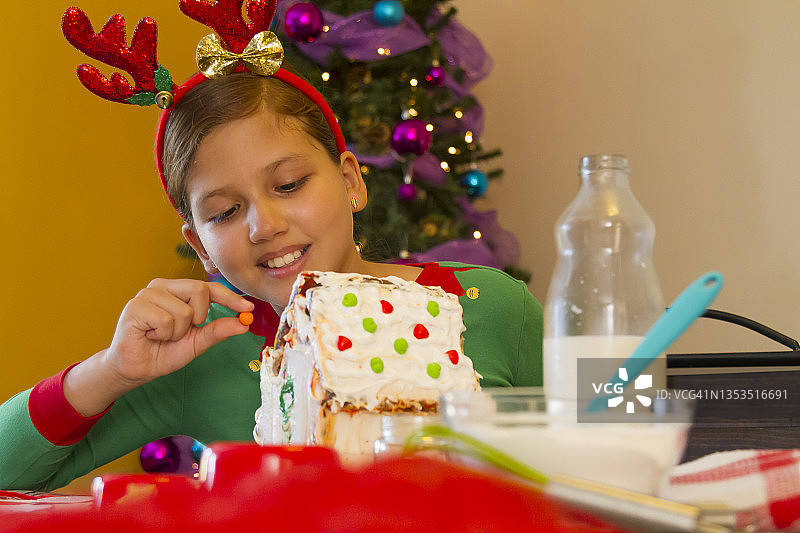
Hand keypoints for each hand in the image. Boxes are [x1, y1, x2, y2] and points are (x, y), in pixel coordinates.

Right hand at [105, 278, 253, 386]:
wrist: (134, 369)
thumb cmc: (163, 352)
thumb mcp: (196, 342)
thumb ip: (218, 331)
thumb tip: (243, 323)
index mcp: (178, 291)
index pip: (209, 288)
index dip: (230, 298)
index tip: (248, 309)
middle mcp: (163, 286)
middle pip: (200, 290)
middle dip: (199, 317)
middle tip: (183, 331)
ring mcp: (148, 294)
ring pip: (184, 310)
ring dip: (178, 332)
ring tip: (162, 336)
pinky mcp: (135, 306)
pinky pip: (165, 320)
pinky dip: (163, 334)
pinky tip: (150, 335)